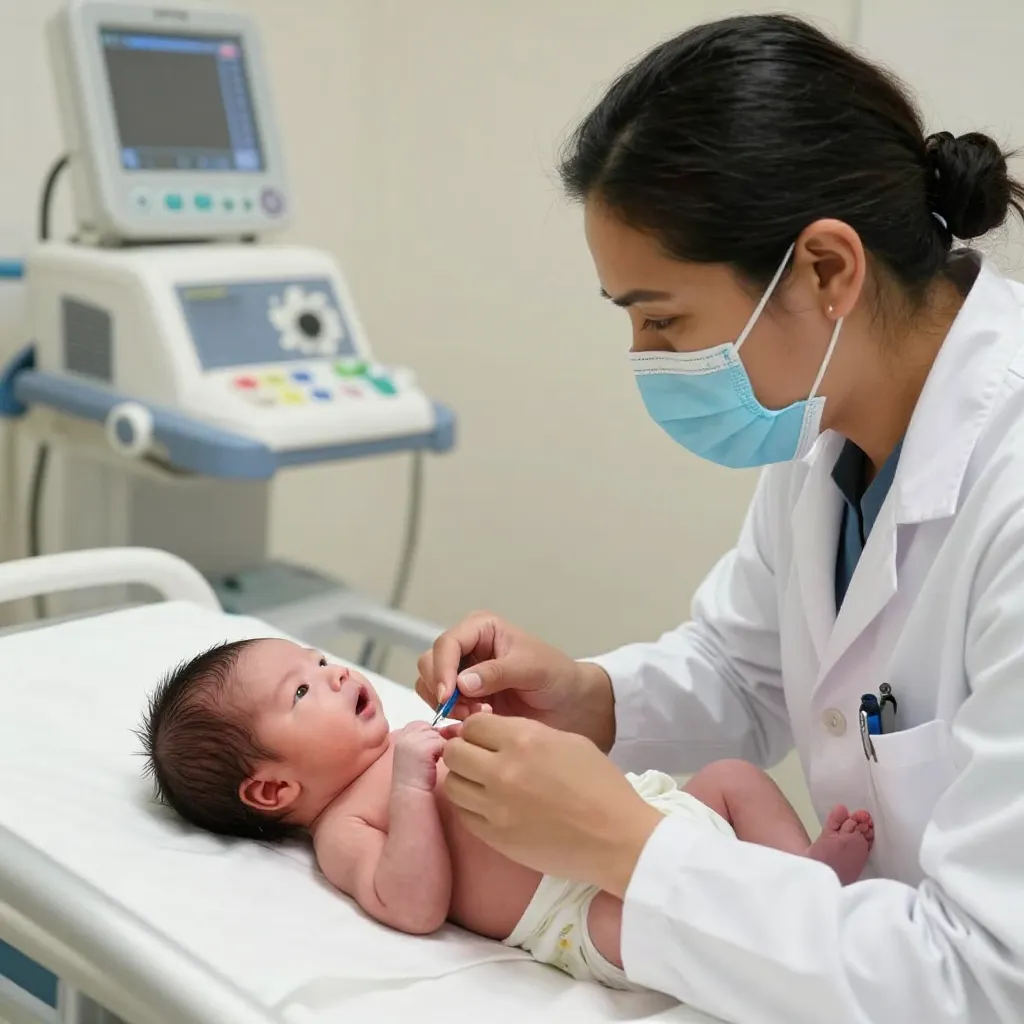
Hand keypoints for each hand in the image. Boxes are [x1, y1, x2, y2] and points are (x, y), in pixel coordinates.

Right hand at [392, 722, 445, 791]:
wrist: (409, 793)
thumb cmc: (415, 776)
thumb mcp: (414, 752)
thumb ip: (423, 739)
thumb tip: (443, 731)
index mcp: (402, 736)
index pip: (421, 725)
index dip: (429, 736)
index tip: (429, 751)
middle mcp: (406, 736)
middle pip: (432, 728)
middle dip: (436, 740)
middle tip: (432, 757)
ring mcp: (414, 741)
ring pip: (439, 736)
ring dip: (440, 747)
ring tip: (432, 762)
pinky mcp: (424, 748)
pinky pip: (443, 743)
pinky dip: (444, 753)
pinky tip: (436, 764)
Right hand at [415, 611, 615, 749]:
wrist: (570, 705)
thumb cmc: (556, 676)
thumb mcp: (531, 669)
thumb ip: (497, 672)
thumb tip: (461, 683)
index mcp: (481, 628)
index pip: (447, 644)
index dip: (442, 669)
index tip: (448, 695)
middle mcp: (466, 648)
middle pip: (429, 663)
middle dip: (442, 689)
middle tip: (468, 710)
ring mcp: (462, 673)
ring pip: (429, 686)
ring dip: (446, 705)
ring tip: (479, 715)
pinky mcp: (463, 698)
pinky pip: (440, 706)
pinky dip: (452, 716)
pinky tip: (478, 721)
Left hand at [441, 714, 662, 897]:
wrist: (617, 839)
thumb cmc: (600, 785)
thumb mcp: (567, 741)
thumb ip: (525, 733)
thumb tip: (493, 735)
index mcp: (522, 740)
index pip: (472, 725)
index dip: (477, 729)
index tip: (485, 737)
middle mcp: (502, 772)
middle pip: (453, 752)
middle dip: (463, 750)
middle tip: (478, 757)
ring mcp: (495, 808)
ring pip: (451, 784)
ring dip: (464, 779)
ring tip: (483, 783)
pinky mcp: (495, 838)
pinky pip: (464, 815)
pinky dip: (471, 807)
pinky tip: (490, 805)